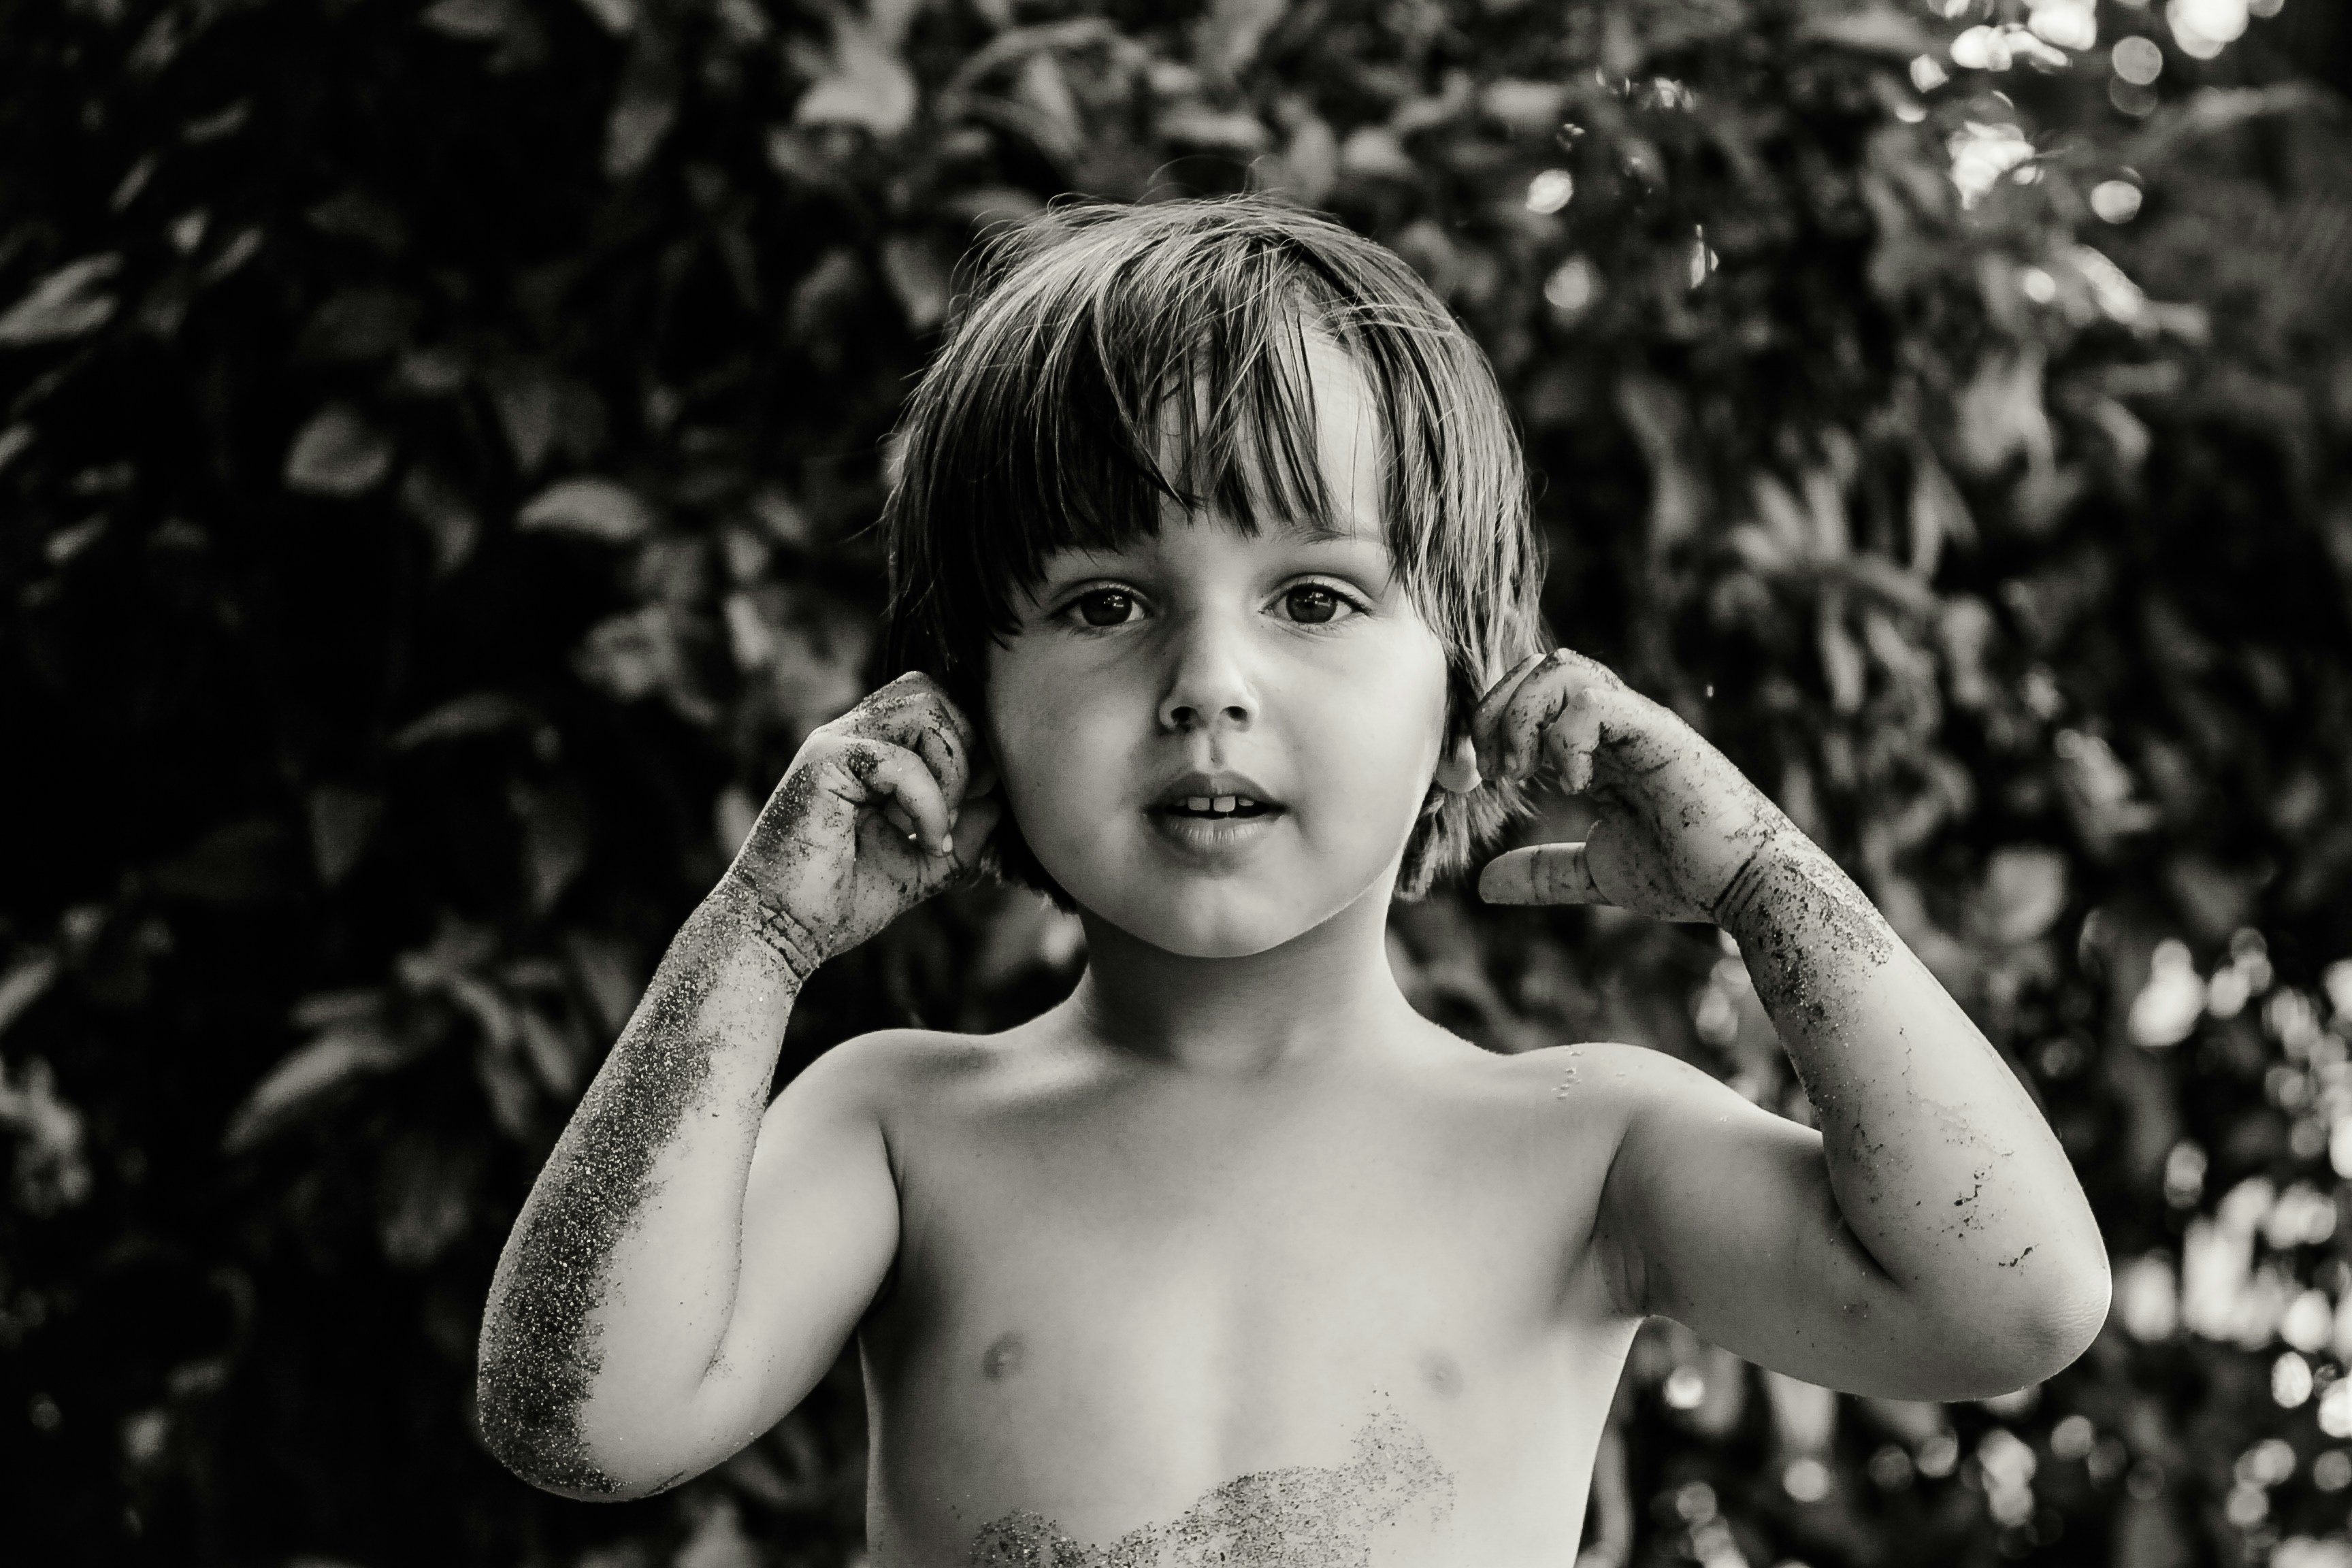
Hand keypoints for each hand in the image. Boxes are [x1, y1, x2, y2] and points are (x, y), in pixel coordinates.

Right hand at [725, 672, 1003, 976]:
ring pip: (922, 708)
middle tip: (963, 810)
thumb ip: (962, 835)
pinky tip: (926, 841)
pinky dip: (929, 802)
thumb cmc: (839, 902)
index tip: (977, 805)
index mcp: (869, 754)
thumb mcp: (921, 866)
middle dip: (967, 747)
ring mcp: (834, 744)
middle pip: (932, 691)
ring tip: (940, 826)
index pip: (934, 706)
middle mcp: (850, 737)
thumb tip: (1002, 804)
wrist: (779, 931)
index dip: (970, 745)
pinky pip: (899, 758)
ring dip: (951, 768)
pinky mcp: (822, 763)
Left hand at [1470, 649, 1790, 920]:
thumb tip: (1483, 883)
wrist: (1747, 888)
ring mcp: (1639, 722)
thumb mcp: (1596, 872)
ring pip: (1561, 668)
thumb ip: (1543, 871)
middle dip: (1497, 713)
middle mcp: (1618, 722)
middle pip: (1537, 666)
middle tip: (1500, 774)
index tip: (1484, 779)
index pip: (1530, 690)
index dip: (1492, 723)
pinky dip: (1565, 737)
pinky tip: (1575, 785)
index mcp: (1600, 743)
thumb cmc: (1686, 877)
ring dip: (1524, 718)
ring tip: (1527, 772)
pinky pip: (1592, 700)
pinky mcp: (1659, 733)